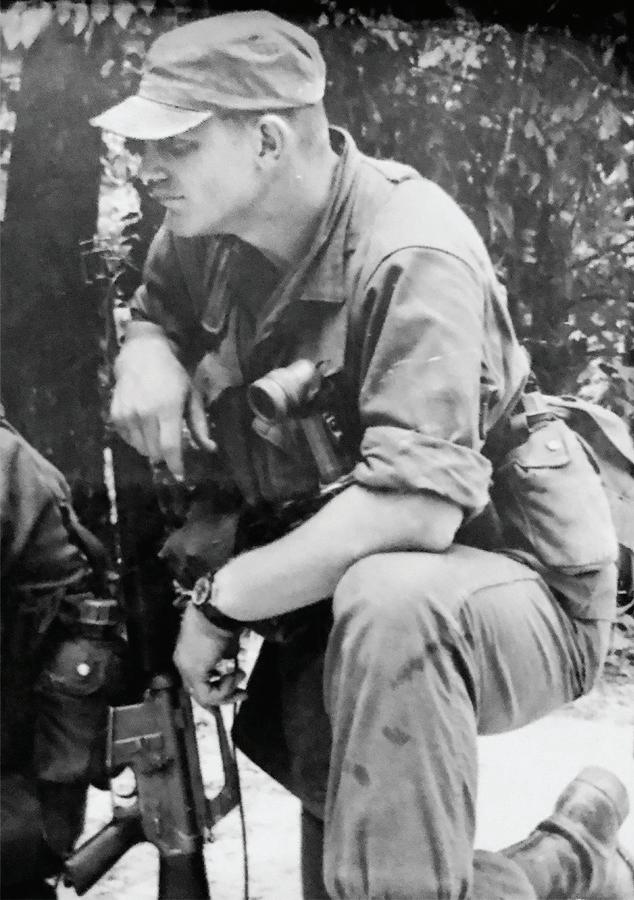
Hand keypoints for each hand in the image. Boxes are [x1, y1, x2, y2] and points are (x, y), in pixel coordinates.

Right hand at [110, 333, 191, 477]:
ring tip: (157, 431)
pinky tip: (144, 424)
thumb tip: (211, 449)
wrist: (142, 354)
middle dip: (166, 454)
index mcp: (167, 408)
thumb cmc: (173, 375)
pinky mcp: (115, 415)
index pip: (170, 446)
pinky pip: (128, 440)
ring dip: (151, 447)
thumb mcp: (191, 397)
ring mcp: (127, 414)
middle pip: (155, 452)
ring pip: (141, 449)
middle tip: (171, 443)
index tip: (180, 476)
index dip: (176, 465)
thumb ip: (199, 425)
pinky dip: (137, 439)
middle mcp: (145, 414)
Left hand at [173, 603, 245, 707]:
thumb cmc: (221, 619)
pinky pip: (208, 694)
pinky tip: (234, 675)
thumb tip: (235, 668)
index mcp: (186, 654)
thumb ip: (226, 658)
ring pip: (204, 696)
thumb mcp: (224, 642)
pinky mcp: (194, 673)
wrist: (215, 611)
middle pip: (198, 692)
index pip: (196, 680)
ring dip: (227, 691)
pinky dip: (225, 689)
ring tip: (241, 675)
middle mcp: (182, 664)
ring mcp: (186, 670)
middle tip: (243, 695)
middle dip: (223, 696)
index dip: (215, 689)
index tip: (235, 690)